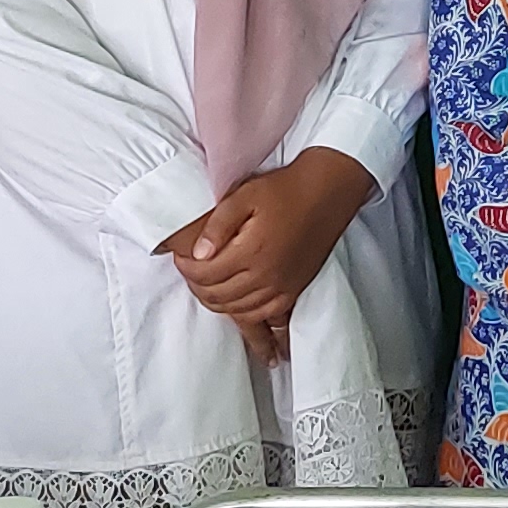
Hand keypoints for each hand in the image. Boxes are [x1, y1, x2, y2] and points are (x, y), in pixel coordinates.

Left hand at [161, 148, 380, 359]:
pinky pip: (261, 317)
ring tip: (207, 283)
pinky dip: (242, 314)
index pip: (205, 274)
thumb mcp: (244, 196)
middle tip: (190, 270)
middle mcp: (266, 276)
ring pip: (236, 311)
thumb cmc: (285, 190)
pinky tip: (234, 304)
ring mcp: (281, 288)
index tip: (180, 256)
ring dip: (215, 301)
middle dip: (196, 285)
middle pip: (217, 297)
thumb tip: (198, 254)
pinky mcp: (293, 292)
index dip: (186, 267)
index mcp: (251, 252)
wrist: (326, 194)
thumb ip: (218, 225)